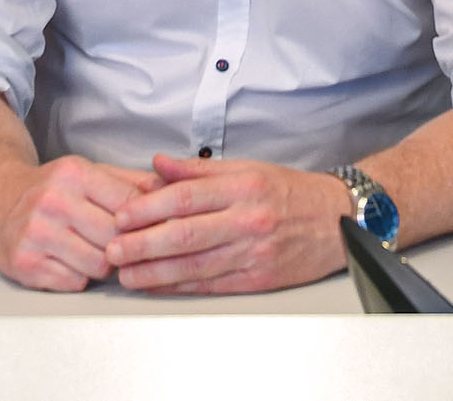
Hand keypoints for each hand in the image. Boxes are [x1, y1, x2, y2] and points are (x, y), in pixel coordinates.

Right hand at [0, 154, 158, 291]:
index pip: (128, 205)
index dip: (144, 222)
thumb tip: (171, 190)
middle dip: (123, 247)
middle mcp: (53, 202)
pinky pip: (73, 283)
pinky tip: (70, 261)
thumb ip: (130, 182)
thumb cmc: (51, 189)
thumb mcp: (89, 172)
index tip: (149, 229)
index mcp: (74, 175)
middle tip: (118, 245)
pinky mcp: (24, 263)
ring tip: (93, 252)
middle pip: (115, 240)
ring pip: (97, 266)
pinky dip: (77, 277)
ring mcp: (36, 234)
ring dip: (102, 265)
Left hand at [107, 155, 349, 294]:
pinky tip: (159, 286)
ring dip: (155, 272)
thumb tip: (158, 165)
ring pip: (195, 265)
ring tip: (127, 274)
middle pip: (185, 234)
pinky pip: (212, 285)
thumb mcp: (248, 168)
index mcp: (243, 186)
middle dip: (142, 244)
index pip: (186, 197)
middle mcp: (248, 219)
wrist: (339, 221)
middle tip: (113, 250)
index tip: (122, 216)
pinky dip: (181, 287)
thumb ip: (199, 170)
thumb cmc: (291, 192)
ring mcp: (253, 253)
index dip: (149, 208)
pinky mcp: (259, 279)